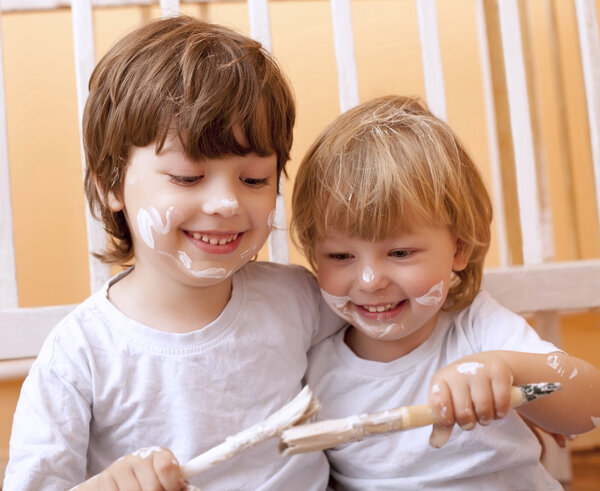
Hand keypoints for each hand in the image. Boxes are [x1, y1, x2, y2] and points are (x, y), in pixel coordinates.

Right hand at [72, 446, 186, 489]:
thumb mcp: (169, 482)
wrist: (119, 482)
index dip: (171, 486)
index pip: (167, 468)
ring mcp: (119, 467)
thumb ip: (180, 486)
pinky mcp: (104, 480)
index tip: (172, 489)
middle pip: (153, 488)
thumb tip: (192, 490)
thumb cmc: (151, 484)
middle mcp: (138, 457)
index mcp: (159, 455)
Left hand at [427, 353, 513, 444]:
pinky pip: (502, 404)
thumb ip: (442, 423)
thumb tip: (436, 443)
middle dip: (469, 423)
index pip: (438, 404)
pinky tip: (497, 406)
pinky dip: (501, 412)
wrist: (486, 364)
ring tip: (484, 411)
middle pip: (463, 413)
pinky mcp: (499, 371)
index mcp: (440, 379)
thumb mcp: (448, 401)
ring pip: (484, 410)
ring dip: (486, 418)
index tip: (451, 421)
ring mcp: (479, 370)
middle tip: (471, 417)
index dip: (446, 420)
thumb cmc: (463, 388)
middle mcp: (458, 372)